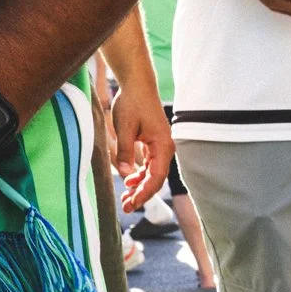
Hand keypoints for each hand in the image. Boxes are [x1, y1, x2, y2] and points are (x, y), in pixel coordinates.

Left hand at [108, 87, 172, 210]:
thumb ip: (126, 151)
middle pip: (156, 178)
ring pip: (153, 172)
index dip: (144, 193)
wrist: (137, 85)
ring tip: (126, 197)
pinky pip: (150, 164)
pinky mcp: (155, 142)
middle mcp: (166, 148)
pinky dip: (141, 174)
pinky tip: (130, 181)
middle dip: (142, 194)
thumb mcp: (124, 127)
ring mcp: (161, 145)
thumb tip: (126, 174)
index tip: (131, 204)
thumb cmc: (131, 103)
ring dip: (140, 185)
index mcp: (163, 146)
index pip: (156, 177)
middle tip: (126, 206)